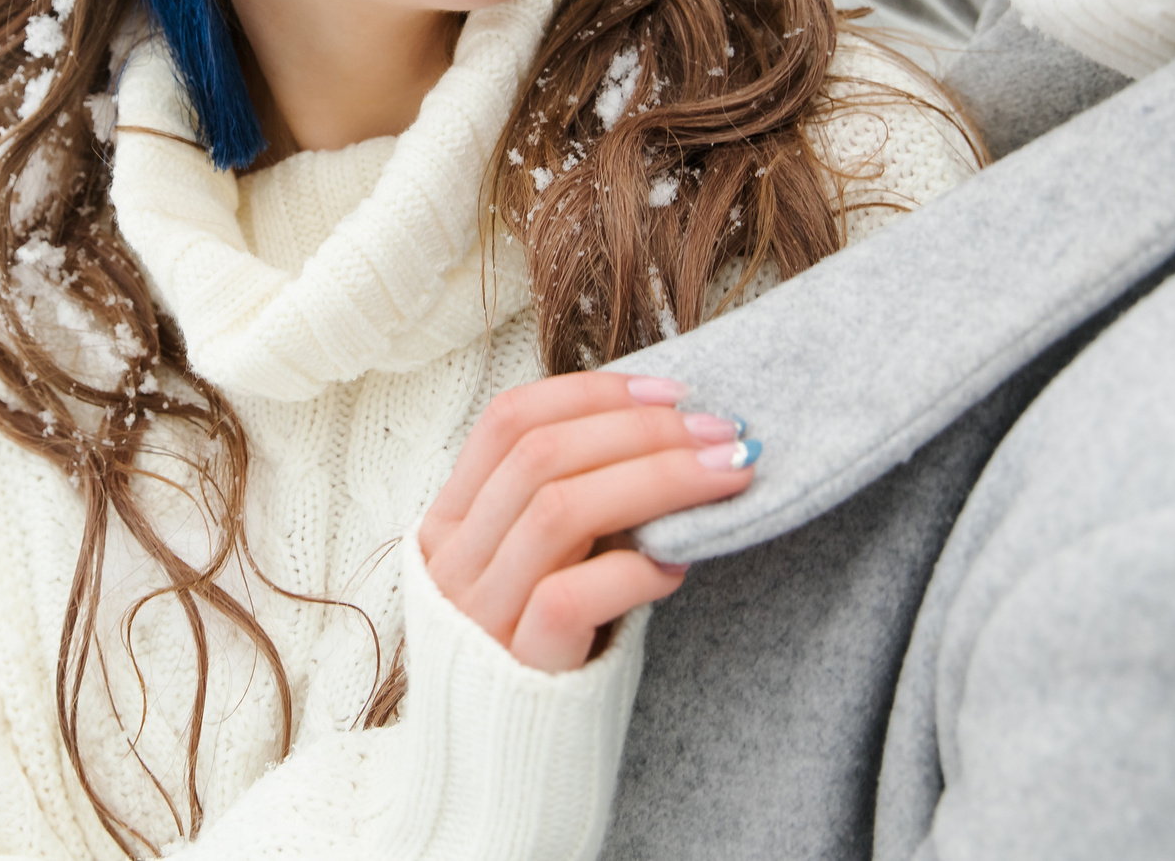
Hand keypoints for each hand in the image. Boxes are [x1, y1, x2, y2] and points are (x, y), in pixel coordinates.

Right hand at [419, 372, 757, 671]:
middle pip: (541, 455)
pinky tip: (677, 567)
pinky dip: (634, 569)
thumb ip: (570, 508)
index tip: (670, 392)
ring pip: (559, 510)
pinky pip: (572, 596)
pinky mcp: (518, 666)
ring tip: (726, 475)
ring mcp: (478, 613)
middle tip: (722, 431)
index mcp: (449, 521)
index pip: (509, 419)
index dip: (592, 392)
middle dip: (644, 430)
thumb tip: (668, 437)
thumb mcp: (534, 571)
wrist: (500, 782)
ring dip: (657, 479)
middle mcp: (453, 561)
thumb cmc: (539, 660)